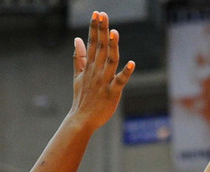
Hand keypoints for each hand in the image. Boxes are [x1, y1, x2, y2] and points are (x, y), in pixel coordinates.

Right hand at [69, 11, 133, 131]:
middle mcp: (96, 71)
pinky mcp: (112, 93)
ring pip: (109, 61)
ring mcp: (104, 82)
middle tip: (103, 14)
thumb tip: (77, 39)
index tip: (97, 14)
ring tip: (114, 32)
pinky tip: (132, 63)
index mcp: (89, 66)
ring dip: (112, 47)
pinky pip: (120, 81)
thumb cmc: (82, 98)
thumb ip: (79, 57)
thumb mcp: (78, 75)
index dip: (94, 28)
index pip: (92, 43)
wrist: (81, 120)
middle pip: (100, 48)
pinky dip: (126, 73)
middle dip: (101, 31)